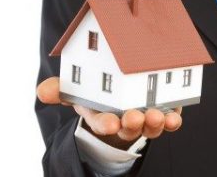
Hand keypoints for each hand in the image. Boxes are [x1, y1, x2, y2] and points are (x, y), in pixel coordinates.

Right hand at [37, 77, 182, 148]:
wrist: (121, 101)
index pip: (102, 123)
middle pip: (128, 126)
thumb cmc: (98, 96)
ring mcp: (144, 118)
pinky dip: (172, 120)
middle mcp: (124, 121)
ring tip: (156, 116)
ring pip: (150, 126)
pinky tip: (174, 117)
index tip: (110, 124)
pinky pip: (168, 120)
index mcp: (103, 116)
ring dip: (154, 122)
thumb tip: (41, 91)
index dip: (105, 124)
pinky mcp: (162, 112)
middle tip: (134, 117)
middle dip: (131, 123)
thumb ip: (61, 90)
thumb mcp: (78, 92)